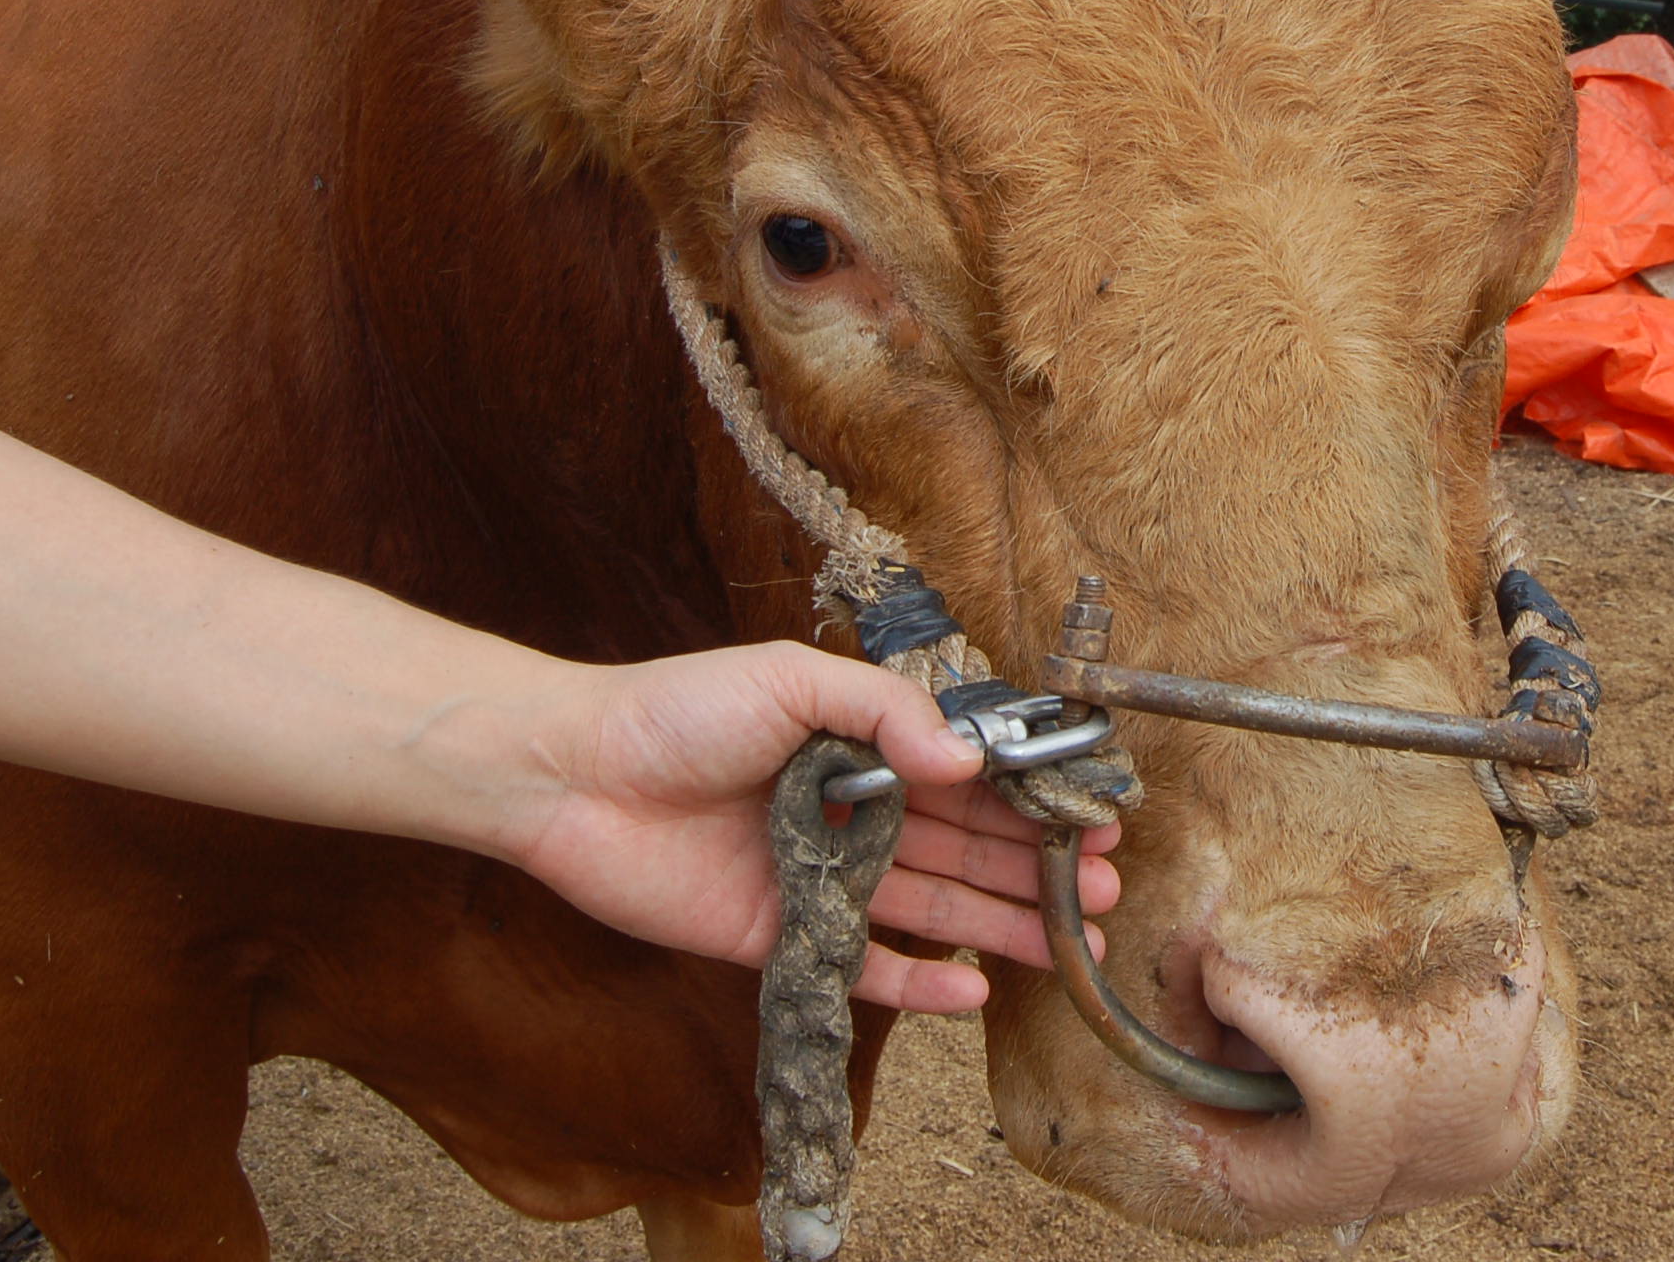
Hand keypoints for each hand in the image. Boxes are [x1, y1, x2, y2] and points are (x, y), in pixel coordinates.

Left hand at [491, 640, 1119, 1011]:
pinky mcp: (780, 939)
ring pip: (929, 908)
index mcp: (858, 747)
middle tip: (1104, 893)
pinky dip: (919, 980)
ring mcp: (818, 879)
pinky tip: (974, 992)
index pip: (965, 778)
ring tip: (1067, 944)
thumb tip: (969, 759)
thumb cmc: (676, 709)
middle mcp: (849, 813)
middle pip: (963, 848)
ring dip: (998, 926)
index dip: (1029, 800)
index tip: (1094, 819)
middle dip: (1034, 870)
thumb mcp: (791, 681)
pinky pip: (863, 965)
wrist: (570, 773)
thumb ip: (884, 713)